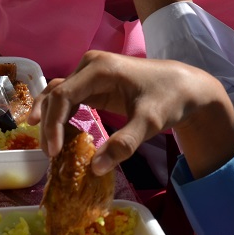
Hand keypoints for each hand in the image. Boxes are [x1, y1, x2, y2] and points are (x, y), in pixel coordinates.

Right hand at [28, 51, 233, 178]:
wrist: (186, 87)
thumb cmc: (169, 99)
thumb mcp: (149, 123)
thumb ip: (123, 144)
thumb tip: (95, 169)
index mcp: (99, 68)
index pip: (62, 95)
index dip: (52, 123)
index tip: (53, 152)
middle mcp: (90, 66)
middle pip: (56, 93)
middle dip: (47, 123)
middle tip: (48, 154)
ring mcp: (91, 73)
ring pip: (58, 94)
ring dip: (50, 118)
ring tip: (48, 146)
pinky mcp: (95, 84)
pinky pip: (70, 98)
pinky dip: (61, 116)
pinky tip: (59, 136)